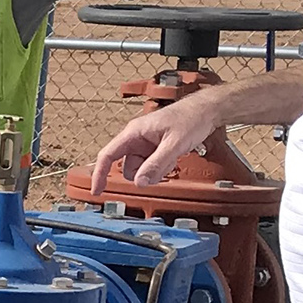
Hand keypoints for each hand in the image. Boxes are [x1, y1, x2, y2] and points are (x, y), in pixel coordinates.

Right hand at [87, 84, 228, 192]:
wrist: (205, 111)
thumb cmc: (190, 119)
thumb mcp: (174, 144)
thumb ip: (156, 164)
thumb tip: (139, 182)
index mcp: (134, 133)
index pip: (108, 155)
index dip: (100, 174)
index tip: (97, 191)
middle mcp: (136, 139)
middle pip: (128, 168)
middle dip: (143, 174)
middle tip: (163, 166)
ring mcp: (145, 145)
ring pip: (141, 170)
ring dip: (154, 172)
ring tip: (171, 157)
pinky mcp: (154, 149)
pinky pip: (151, 167)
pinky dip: (161, 168)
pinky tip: (173, 156)